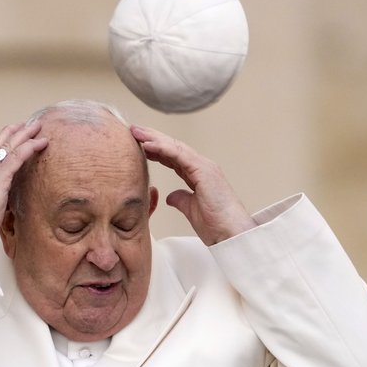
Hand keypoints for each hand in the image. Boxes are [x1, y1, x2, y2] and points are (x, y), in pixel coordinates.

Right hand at [0, 122, 47, 264]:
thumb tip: (3, 208)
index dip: (1, 144)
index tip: (12, 135)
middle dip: (12, 133)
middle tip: (26, 124)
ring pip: (7, 147)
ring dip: (24, 135)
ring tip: (38, 127)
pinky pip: (15, 158)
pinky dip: (29, 147)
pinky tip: (40, 143)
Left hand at [131, 125, 256, 245]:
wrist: (233, 235)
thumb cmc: (217, 226)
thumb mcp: (191, 210)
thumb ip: (181, 199)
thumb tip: (171, 196)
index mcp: (199, 175)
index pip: (173, 157)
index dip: (156, 149)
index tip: (139, 145)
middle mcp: (202, 166)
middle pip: (173, 147)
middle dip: (152, 138)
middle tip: (134, 131)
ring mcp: (204, 167)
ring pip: (175, 147)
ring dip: (154, 138)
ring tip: (136, 132)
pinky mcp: (204, 171)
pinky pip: (179, 155)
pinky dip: (162, 148)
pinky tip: (147, 144)